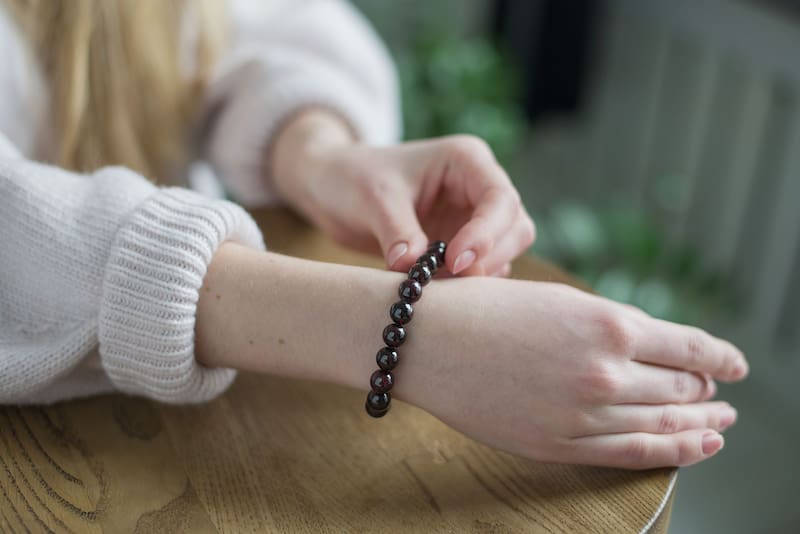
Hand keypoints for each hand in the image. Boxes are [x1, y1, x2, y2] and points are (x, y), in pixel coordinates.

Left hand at [271, 111, 534, 275]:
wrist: (331, 187)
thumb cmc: (352, 176)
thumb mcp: (373, 198)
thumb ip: (398, 230)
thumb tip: (413, 267)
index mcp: (466, 161)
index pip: (499, 198)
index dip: (487, 233)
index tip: (456, 262)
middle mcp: (477, 188)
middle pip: (514, 227)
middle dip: (491, 256)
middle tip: (452, 280)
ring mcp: (471, 219)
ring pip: (503, 252)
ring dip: (479, 274)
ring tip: (436, 284)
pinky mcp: (458, 246)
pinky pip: (478, 270)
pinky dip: (465, 285)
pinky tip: (435, 289)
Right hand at [394, 278, 748, 468]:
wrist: (425, 340)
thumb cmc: (485, 308)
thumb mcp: (558, 300)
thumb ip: (610, 325)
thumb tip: (655, 347)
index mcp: (608, 324)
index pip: (690, 347)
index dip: (721, 357)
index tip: (737, 364)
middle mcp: (606, 372)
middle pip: (683, 387)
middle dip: (707, 390)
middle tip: (720, 393)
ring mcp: (584, 414)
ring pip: (666, 424)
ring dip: (701, 424)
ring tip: (719, 424)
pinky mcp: (560, 444)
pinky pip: (633, 454)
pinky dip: (674, 452)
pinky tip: (696, 447)